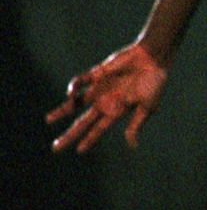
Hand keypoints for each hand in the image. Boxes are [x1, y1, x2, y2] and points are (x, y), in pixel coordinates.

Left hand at [47, 43, 167, 153]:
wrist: (153, 58)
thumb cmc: (154, 82)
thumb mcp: (148, 107)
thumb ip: (136, 125)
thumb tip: (132, 146)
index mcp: (117, 111)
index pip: (99, 130)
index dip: (89, 140)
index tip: (79, 151)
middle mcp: (105, 102)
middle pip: (83, 123)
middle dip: (70, 135)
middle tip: (56, 148)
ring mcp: (99, 88)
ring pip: (75, 104)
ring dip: (62, 111)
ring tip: (49, 120)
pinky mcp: (97, 74)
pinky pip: (81, 82)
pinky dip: (73, 88)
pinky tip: (70, 94)